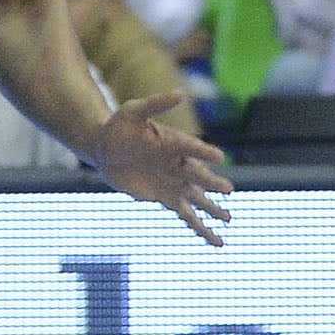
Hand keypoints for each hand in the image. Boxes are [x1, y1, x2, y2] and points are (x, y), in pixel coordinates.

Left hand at [93, 94, 232, 244]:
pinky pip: (187, 216)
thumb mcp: (133, 111)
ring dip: (212, 209)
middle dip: (211, 183)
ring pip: (197, 200)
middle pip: (197, 176)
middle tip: (227, 189)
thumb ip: (156, 104)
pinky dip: (201, 229)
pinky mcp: (166, 198)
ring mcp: (174, 183)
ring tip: (229, 219)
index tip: (218, 157)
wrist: (106, 148)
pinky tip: (216, 240)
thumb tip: (179, 94)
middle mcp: (179, 164)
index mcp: (174, 142)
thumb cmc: (120, 126)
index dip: (202, 152)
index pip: (190, 148)